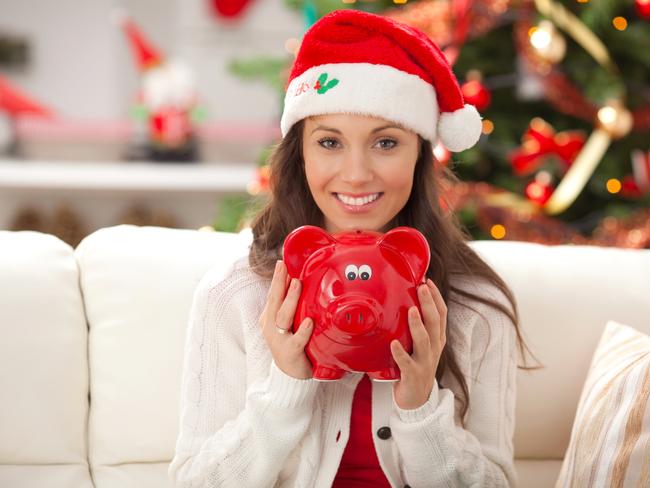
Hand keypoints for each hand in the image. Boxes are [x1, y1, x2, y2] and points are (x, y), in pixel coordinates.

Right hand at [259, 260, 313, 378]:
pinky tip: (309, 321)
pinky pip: (297, 339)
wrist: (289, 374)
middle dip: (279, 283)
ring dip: (291, 299)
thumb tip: (297, 280)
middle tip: (285, 267)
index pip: (273, 295)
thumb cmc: (291, 343)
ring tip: (297, 284)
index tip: (282, 263)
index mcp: (270, 318)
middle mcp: (271, 326)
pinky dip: (303, 330)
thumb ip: (289, 305)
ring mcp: (279, 339)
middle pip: (274, 301)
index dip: (277, 279)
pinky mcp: (290, 352)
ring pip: (283, 316)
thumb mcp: (287, 322)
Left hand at [390, 278, 446, 409]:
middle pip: (435, 323)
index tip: (427, 281)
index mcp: (437, 339)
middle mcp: (434, 348)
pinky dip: (400, 352)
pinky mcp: (412, 374)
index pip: (442, 314)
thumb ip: (418, 327)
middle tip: (422, 287)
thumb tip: (406, 301)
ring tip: (411, 310)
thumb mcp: (422, 345)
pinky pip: (406, 362)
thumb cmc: (416, 367)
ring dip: (417, 324)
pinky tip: (394, 343)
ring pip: (424, 341)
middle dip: (429, 303)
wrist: (417, 399)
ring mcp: (425, 362)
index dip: (436, 297)